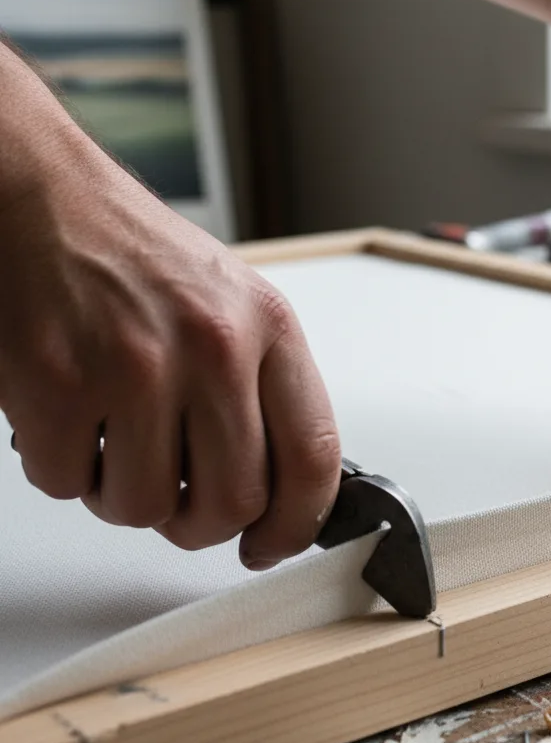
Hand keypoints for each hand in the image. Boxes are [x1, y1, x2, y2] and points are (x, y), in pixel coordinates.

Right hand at [0, 122, 340, 569]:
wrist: (45, 199)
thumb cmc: (139, 257)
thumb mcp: (235, 306)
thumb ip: (264, 391)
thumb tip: (280, 490)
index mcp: (269, 328)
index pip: (313, 456)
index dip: (298, 523)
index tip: (272, 544)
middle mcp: (213, 346)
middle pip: (233, 501)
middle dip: (202, 523)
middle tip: (182, 504)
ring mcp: (134, 366)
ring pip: (146, 507)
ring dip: (126, 495)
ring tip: (117, 441)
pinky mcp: (56, 383)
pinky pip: (68, 484)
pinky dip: (65, 469)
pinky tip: (71, 417)